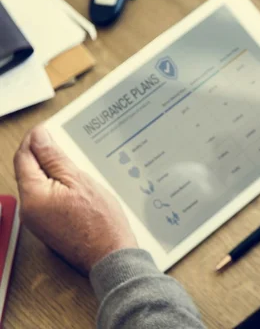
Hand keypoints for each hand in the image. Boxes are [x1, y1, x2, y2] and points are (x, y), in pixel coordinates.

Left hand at [14, 126, 136, 273]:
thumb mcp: (79, 180)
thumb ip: (54, 158)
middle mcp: (28, 210)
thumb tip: (39, 138)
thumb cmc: (101, 222)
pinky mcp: (47, 226)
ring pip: (37, 185)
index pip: (23, 158)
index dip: (34, 140)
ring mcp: (36, 220)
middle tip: (62, 142)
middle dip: (42, 155)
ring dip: (51, 171)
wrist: (111, 255)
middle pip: (28, 172)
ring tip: (72, 163)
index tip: (45, 129)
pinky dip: (56, 186)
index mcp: (33, 196)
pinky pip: (45, 199)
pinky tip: (73, 184)